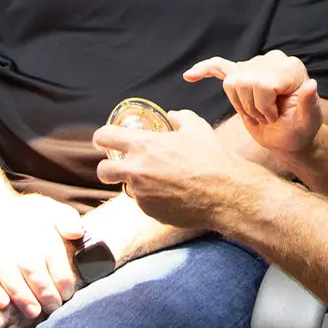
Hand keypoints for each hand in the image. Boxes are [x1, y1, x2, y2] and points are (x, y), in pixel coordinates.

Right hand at [0, 190, 83, 318]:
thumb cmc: (28, 216)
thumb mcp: (52, 210)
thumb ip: (67, 220)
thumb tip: (76, 233)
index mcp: (41, 234)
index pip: (56, 260)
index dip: (63, 280)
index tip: (68, 295)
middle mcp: (17, 243)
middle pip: (34, 272)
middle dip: (46, 293)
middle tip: (53, 308)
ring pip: (8, 277)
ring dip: (21, 296)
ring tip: (33, 312)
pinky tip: (2, 304)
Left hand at [94, 109, 268, 228]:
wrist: (225, 192)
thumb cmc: (212, 158)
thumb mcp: (197, 127)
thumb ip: (180, 118)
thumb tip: (172, 116)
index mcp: (144, 145)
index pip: (105, 137)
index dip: (102, 138)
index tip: (105, 141)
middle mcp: (136, 170)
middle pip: (103, 170)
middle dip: (108, 168)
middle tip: (121, 166)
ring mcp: (142, 194)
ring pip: (127, 189)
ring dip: (137, 184)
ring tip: (160, 181)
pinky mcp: (150, 212)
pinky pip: (145, 204)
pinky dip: (153, 198)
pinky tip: (173, 194)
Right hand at [184, 50, 323, 153]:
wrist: (290, 136)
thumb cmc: (301, 130)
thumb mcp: (309, 122)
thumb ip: (309, 104)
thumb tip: (311, 85)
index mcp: (290, 67)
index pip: (262, 82)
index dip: (264, 105)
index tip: (275, 116)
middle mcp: (273, 60)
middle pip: (244, 81)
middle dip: (252, 106)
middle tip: (267, 117)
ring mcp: (255, 66)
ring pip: (231, 82)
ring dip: (240, 104)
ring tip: (257, 113)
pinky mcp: (241, 76)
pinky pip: (219, 67)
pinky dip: (204, 70)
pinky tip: (190, 75)